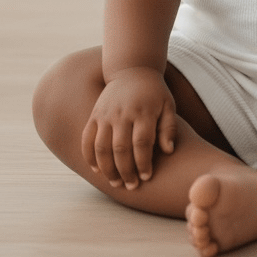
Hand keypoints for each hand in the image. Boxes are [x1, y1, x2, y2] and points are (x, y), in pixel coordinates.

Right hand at [81, 67, 176, 188]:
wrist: (132, 70)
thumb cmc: (154, 92)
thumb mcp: (168, 105)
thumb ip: (169, 128)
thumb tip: (168, 151)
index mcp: (142, 112)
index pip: (141, 144)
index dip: (143, 163)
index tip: (147, 177)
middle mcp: (122, 114)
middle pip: (120, 149)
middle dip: (126, 171)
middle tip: (131, 186)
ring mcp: (105, 114)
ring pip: (101, 148)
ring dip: (107, 169)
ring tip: (115, 182)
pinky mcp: (94, 115)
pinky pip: (87, 139)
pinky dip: (89, 157)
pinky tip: (97, 170)